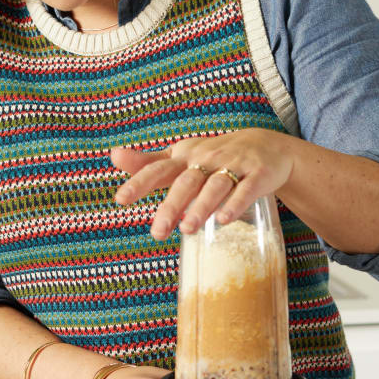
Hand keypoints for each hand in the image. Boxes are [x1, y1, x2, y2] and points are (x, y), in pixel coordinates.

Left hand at [111, 129, 296, 240]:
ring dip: (201, 206)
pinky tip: (223, 220)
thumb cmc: (214, 157)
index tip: (120, 200)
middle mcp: (207, 158)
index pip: (159, 169)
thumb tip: (113, 155)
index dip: (140, 182)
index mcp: (185, 157)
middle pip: (187, 181)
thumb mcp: (180, 158)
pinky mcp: (258, 174)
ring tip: (186, 229)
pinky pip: (246, 189)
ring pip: (216, 185)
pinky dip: (235, 203)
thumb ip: (148, 163)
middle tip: (157, 232)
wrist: (266, 146)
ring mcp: (234, 165)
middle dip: (171, 205)